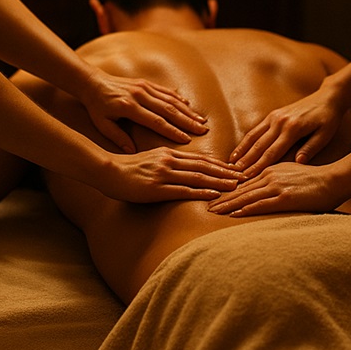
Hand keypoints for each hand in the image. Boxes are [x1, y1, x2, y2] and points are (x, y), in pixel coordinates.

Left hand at [81, 69, 207, 152]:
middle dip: (187, 121)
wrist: (92, 82)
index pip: (156, 121)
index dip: (173, 131)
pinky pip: (165, 91)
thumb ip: (118, 138)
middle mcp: (139, 95)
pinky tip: (189, 107)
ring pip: (170, 100)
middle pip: (169, 110)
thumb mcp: (103, 124)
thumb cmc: (96, 107)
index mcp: (129, 107)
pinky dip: (178, 99)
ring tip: (201, 121)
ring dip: (187, 110)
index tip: (187, 140)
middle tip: (203, 130)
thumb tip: (133, 152)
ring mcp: (144, 87)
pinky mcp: (146, 82)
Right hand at [100, 146, 243, 202]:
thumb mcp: (150, 159)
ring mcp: (163, 174)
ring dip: (219, 182)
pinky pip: (183, 190)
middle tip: (244, 176)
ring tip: (236, 186)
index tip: (235, 169)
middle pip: (204, 166)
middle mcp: (169, 161)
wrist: (106, 170)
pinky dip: (200, 193)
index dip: (219, 164)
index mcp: (169, 154)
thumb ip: (167, 162)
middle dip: (226, 172)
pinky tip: (214, 195)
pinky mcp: (156, 188)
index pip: (200, 159)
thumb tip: (182, 169)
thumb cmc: (126, 168)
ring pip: (198, 177)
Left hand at [208, 162, 340, 215]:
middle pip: (240, 189)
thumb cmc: (314, 179)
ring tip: (214, 211)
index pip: (243, 182)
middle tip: (206, 205)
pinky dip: (247, 209)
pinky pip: (262, 204)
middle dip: (222, 198)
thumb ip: (275, 178)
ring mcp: (277, 186)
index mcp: (270, 170)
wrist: (333, 180)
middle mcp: (270, 176)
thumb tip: (263, 188)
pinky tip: (235, 214)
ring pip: (247, 196)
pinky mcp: (285, 197)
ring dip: (228, 205)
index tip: (214, 196)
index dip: (227, 190)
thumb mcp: (290, 173)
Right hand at [229, 87, 344, 176]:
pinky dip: (246, 140)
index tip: (249, 178)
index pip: (273, 152)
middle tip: (235, 176)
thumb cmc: (329, 118)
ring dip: (242, 151)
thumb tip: (298, 163)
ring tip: (231, 165)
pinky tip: (239, 150)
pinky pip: (256, 129)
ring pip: (254, 136)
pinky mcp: (273, 114)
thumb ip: (311, 148)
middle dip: (246, 161)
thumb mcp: (325, 135)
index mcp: (293, 128)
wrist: (327, 97)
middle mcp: (280, 121)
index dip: (260, 166)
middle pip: (260, 145)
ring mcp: (275, 116)